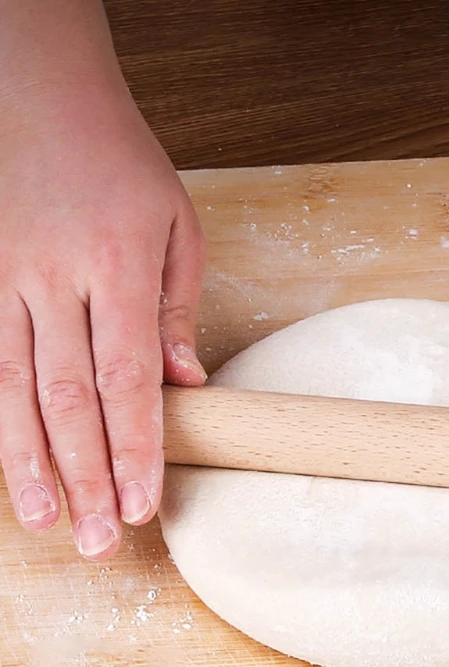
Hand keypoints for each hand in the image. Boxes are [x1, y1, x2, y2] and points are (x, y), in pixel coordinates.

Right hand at [0, 83, 205, 558]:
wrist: (45, 100)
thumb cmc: (123, 165)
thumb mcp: (176, 228)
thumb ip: (178, 310)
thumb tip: (186, 384)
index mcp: (116, 270)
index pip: (129, 381)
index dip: (137, 449)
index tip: (146, 503)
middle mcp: (54, 284)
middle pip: (71, 400)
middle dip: (88, 476)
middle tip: (102, 540)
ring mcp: (8, 285)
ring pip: (18, 392)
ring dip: (33, 465)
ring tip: (50, 523)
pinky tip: (9, 463)